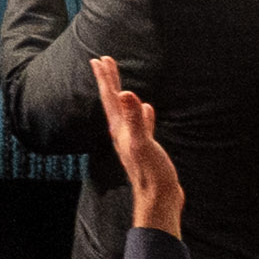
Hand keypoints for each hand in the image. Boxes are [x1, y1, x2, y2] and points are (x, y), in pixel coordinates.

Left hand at [88, 51, 187, 238]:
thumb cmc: (151, 173)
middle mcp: (122, 133)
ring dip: (123, 96)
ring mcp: (133, 141)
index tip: (99, 59)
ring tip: (123, 85)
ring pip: (126, 112)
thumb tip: (126, 94)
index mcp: (120, 129)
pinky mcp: (145, 149)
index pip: (110, 98)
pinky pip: (141, 125)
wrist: (159, 199)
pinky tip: (147, 109)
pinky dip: (142, 114)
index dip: (105, 78)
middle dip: (109, 81)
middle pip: (113, 102)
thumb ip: (134, 118)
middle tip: (104, 61)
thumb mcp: (142, 142)